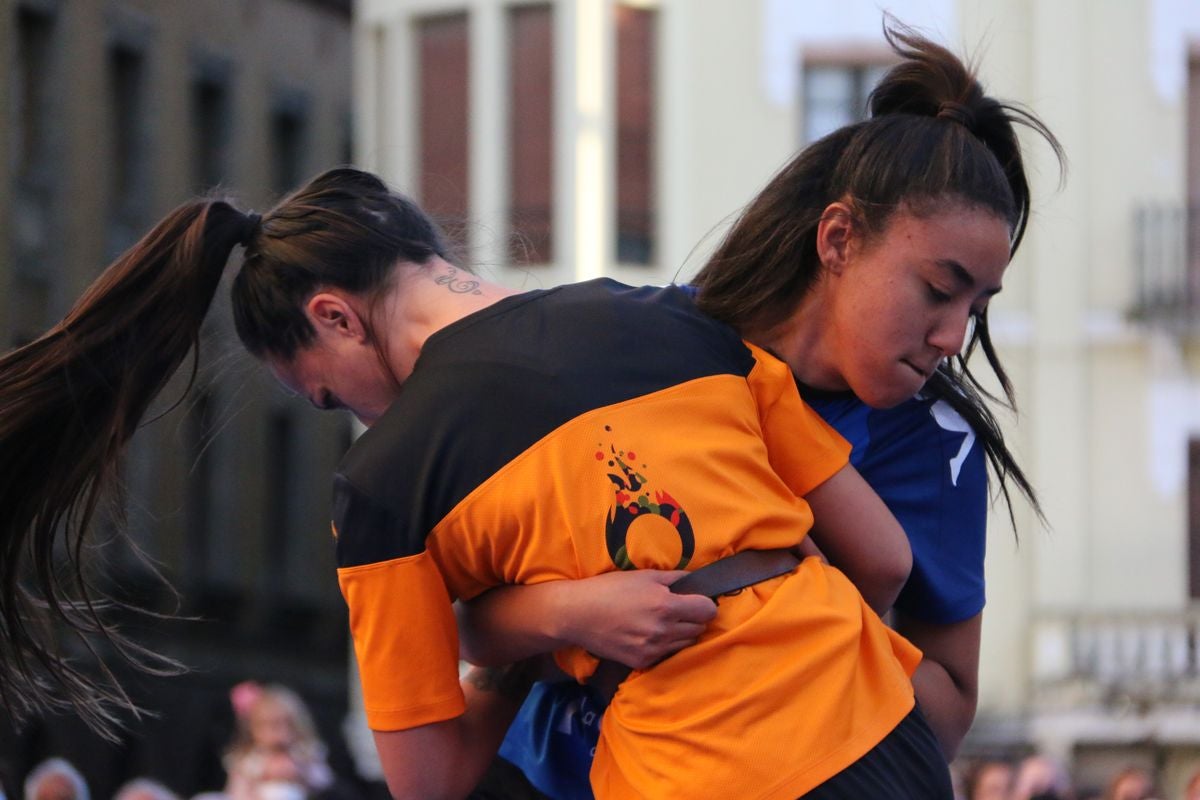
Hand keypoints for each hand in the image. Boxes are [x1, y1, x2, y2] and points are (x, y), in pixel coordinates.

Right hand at [555, 570, 717, 669]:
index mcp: (666, 606)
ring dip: (681, 633)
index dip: (705, 603)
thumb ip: (675, 578)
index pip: (707, 611)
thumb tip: (696, 582)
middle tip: (678, 609)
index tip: (696, 600)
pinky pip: (666, 654)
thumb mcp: (644, 575)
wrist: (578, 614)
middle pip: (699, 628)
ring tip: (662, 622)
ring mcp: (653, 649)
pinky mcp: (642, 662)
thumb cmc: (610, 588)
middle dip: (693, 618)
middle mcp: (663, 631)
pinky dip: (664, 645)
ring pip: (686, 643)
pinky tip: (648, 634)